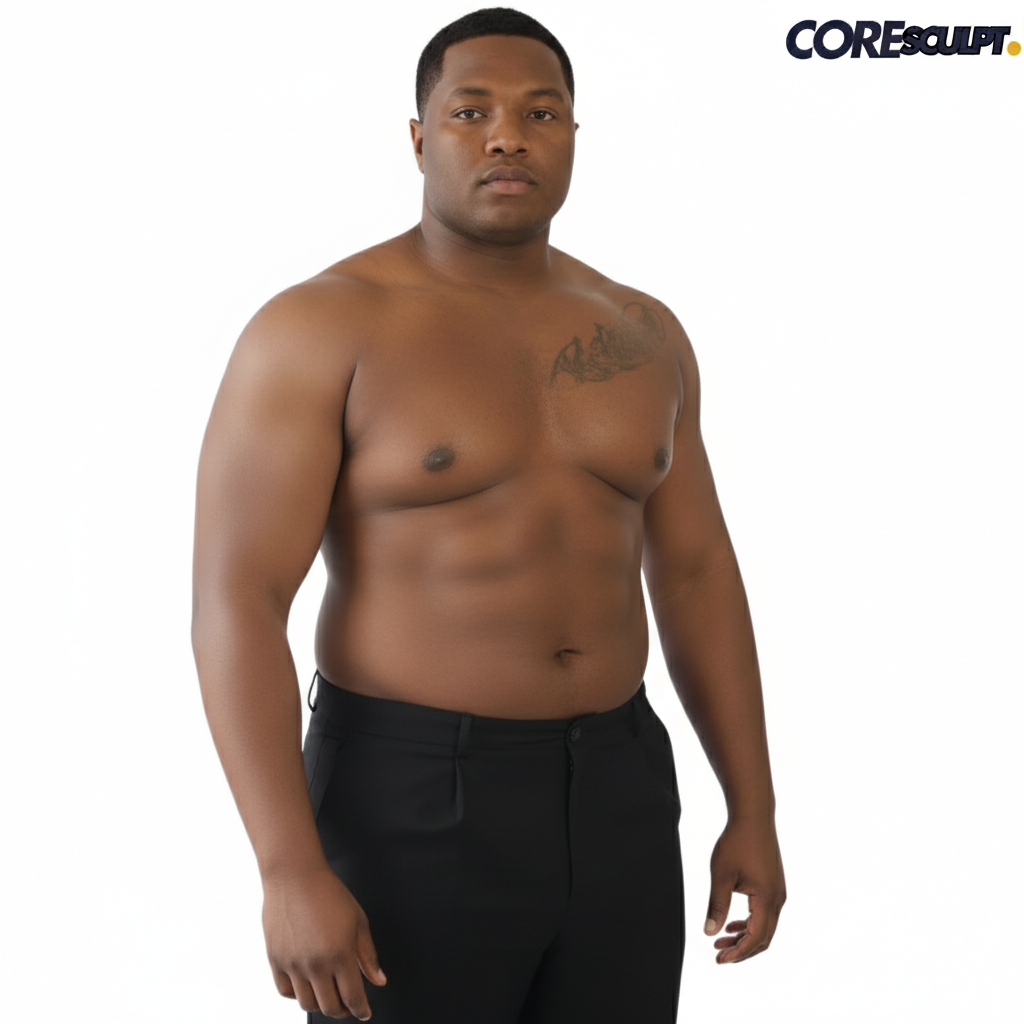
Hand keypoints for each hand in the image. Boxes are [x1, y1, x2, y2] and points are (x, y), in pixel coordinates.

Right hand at [262, 864, 387, 1018]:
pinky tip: (307, 986)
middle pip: (330, 1006)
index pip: (353, 997)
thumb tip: (379, 981)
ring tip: (329, 996)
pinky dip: (298, 995)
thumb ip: (368, 955)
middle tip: (349, 1006)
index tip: (365, 1012)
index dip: (361, 1010)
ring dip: (321, 1005)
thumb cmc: (328, 893)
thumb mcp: (358, 920)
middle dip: (344, 1012)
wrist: (295, 876)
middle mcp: (315, 963)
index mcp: (340, 954)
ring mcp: (293, 964)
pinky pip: (285, 991)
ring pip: (307, 1003)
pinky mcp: (276, 959)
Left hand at [703, 816, 785, 963]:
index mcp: (767, 899)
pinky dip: (750, 923)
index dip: (737, 953)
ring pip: (765, 927)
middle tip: (719, 954)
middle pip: (763, 938)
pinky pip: (765, 914)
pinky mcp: (774, 885)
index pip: (755, 938)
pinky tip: (732, 923)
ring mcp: (778, 892)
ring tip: (721, 940)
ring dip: (745, 937)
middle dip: (741, 950)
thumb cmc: (737, 842)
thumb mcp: (721, 875)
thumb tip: (710, 932)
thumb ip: (717, 906)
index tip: (719, 959)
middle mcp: (778, 899)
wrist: (753, 816)